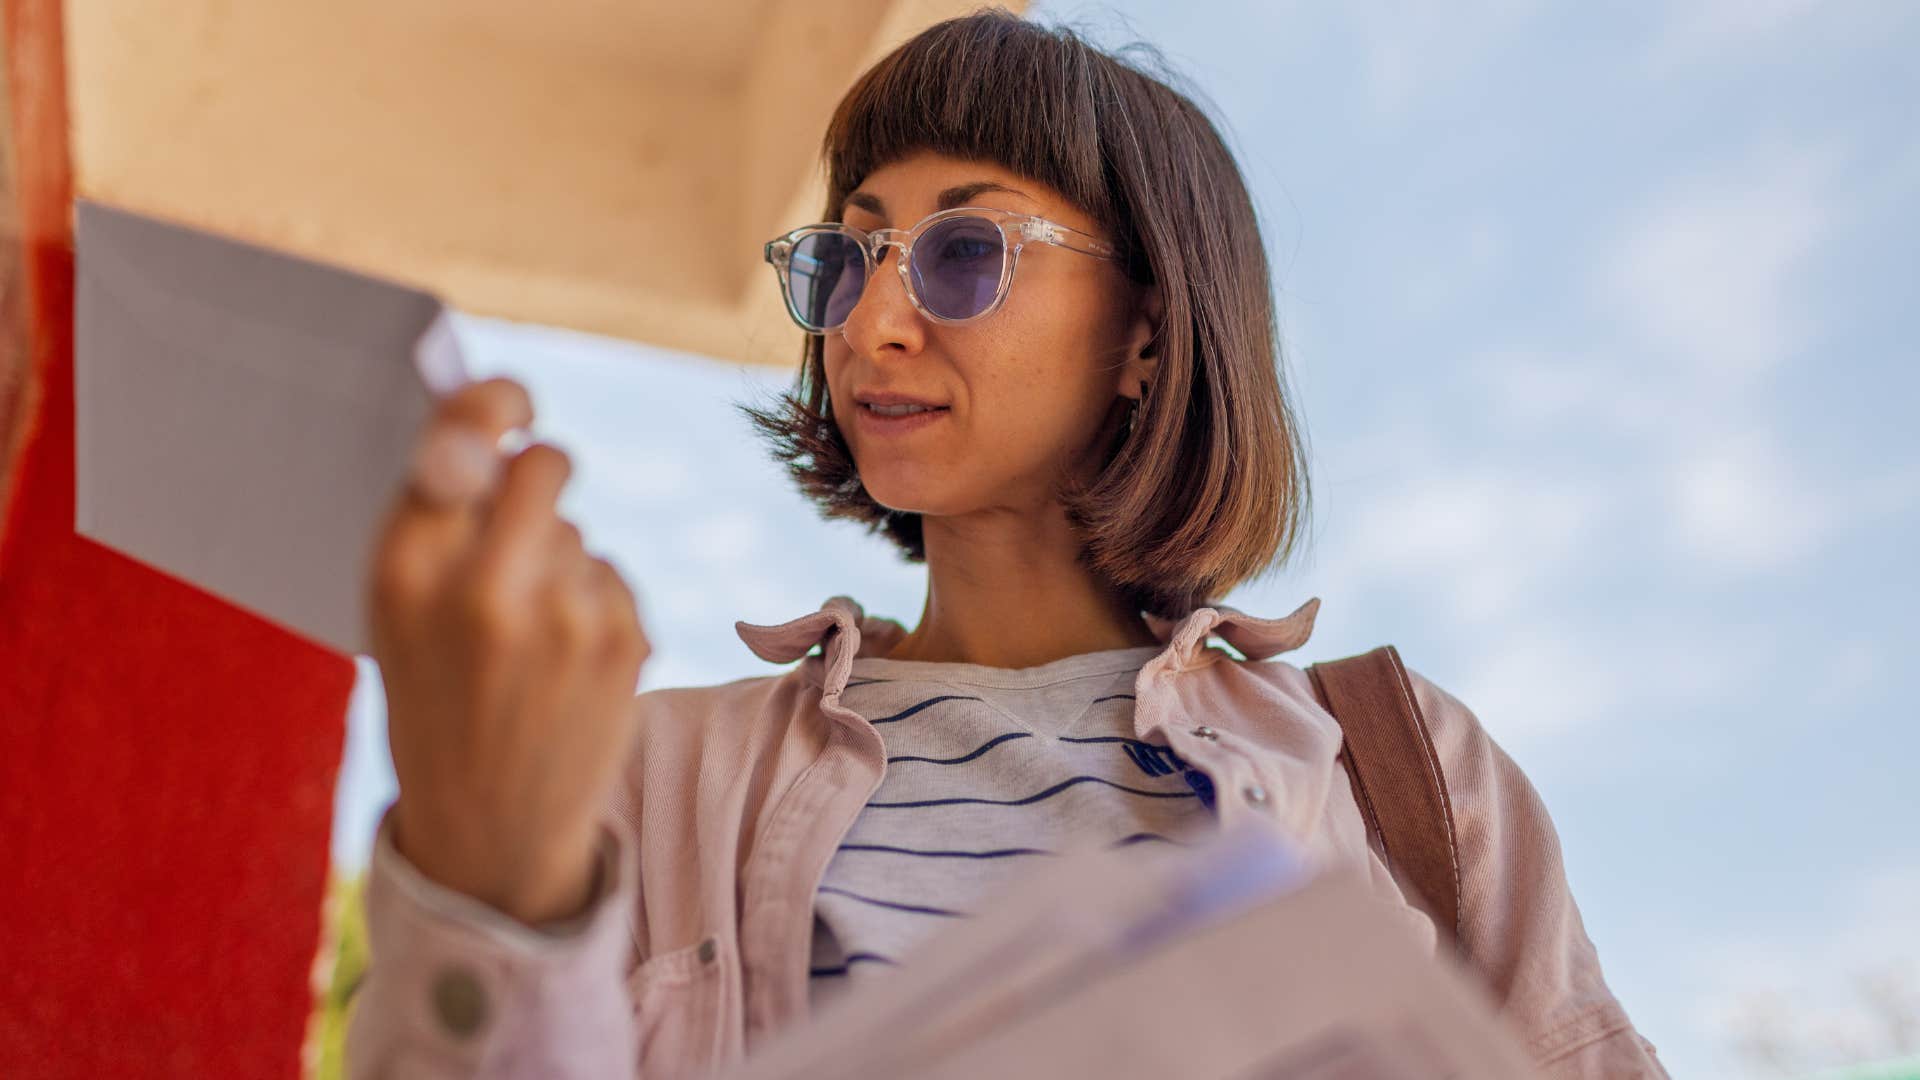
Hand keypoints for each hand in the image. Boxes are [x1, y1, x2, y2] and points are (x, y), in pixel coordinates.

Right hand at [365, 377, 650, 924]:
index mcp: (404, 573)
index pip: (459, 439)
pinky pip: (611, 575)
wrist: (493, 832)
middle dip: (541, 474)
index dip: (491, 401)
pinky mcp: (622, 641)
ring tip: (525, 643)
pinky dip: (593, 606)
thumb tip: (492, 426)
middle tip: (526, 513)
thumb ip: (440, 524)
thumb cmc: (437, 700)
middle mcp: (483, 588)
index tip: (511, 400)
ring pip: (576, 532)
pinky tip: (562, 666)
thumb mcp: (400, 618)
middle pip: (545, 463)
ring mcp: (562, 616)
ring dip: (558, 565)